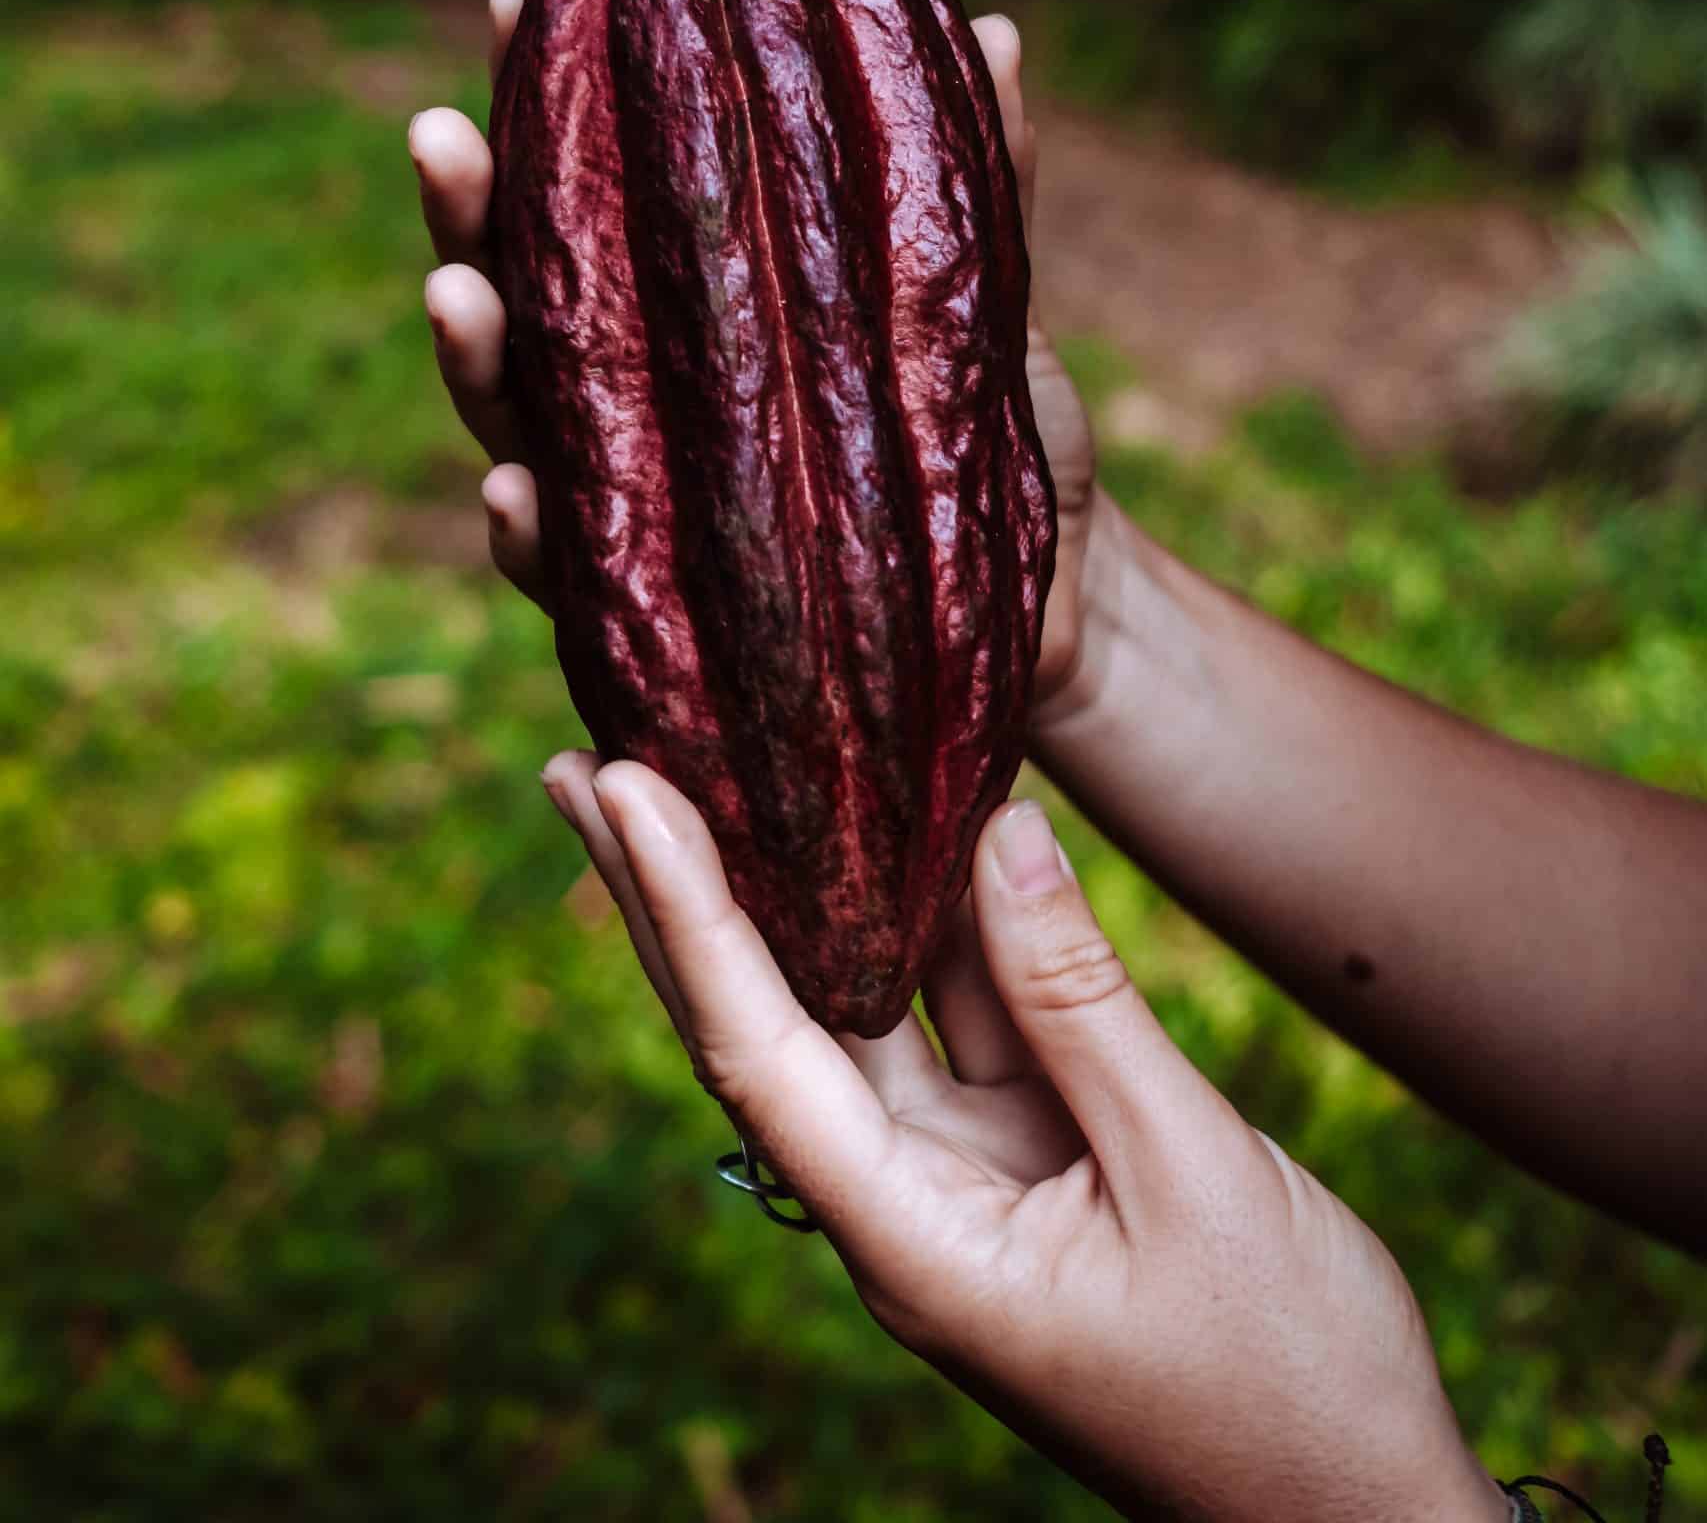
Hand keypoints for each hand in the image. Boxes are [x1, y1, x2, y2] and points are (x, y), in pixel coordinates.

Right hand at [408, 0, 1096, 711]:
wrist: (1055, 607)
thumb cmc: (988, 434)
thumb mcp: (980, 297)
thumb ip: (975, 174)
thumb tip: (991, 32)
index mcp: (693, 296)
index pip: (597, 183)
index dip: (546, 93)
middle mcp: (643, 385)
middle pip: (523, 286)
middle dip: (467, 209)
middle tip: (439, 132)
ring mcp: (641, 494)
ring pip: (517, 417)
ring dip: (472, 355)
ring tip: (457, 293)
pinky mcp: (662, 612)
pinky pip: (567, 574)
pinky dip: (527, 532)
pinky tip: (511, 490)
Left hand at [541, 755, 1503, 1522]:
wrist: (1362, 1503)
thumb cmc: (1287, 1373)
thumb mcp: (1189, 1171)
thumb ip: (1080, 1001)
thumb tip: (996, 832)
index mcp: (913, 1242)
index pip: (758, 1048)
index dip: (683, 908)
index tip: (616, 787)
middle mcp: (908, 1202)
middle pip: (762, 1022)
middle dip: (673, 894)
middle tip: (588, 762)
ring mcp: (966, 1177)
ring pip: (860, 1004)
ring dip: (798, 889)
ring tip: (707, 764)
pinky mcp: (1031, 1157)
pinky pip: (961, 1015)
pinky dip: (937, 917)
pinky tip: (902, 825)